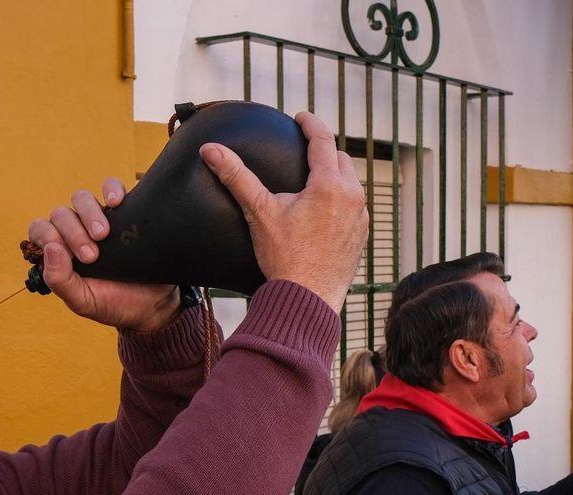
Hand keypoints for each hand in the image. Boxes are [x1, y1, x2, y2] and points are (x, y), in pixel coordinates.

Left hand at [27, 179, 182, 331]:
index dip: (49, 237)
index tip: (70, 256)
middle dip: (73, 233)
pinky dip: (111, 189)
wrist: (153, 305)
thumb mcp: (82, 301)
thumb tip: (51, 249)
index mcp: (60, 251)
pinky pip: (112, 187)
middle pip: (61, 214)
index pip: (41, 230)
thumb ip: (59, 280)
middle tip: (92, 255)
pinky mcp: (124, 212)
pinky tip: (116, 203)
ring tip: (104, 234)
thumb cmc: (114, 303)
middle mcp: (76, 232)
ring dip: (89, 213)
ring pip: (82, 198)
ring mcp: (100, 220)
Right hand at [201, 111, 367, 312]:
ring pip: (352, 183)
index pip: (323, 140)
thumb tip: (211, 150)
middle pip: (341, 158)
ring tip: (317, 175)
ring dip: (336, 174)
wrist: (307, 299)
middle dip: (324, 149)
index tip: (300, 118)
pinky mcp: (361, 236)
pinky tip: (327, 208)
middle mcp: (352, 197)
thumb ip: (237, 177)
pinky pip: (355, 206)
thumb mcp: (259, 213)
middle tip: (307, 146)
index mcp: (329, 185)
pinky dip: (343, 199)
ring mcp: (360, 218)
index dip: (311, 124)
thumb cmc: (284, 258)